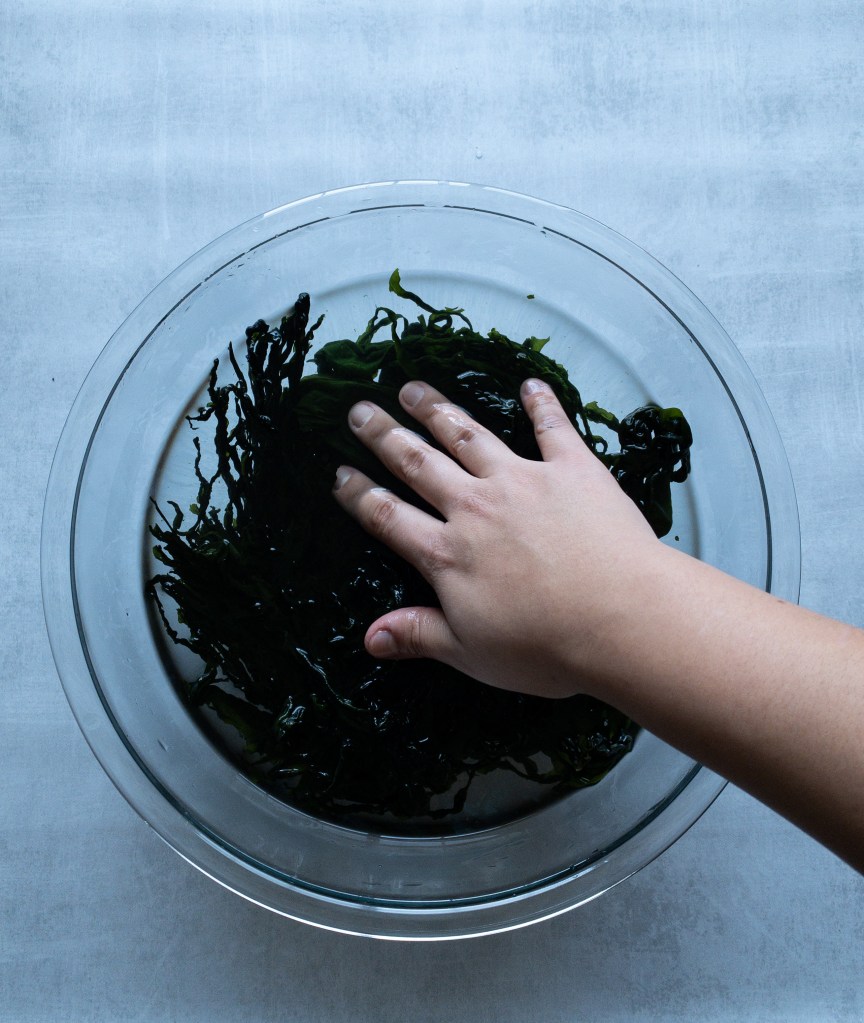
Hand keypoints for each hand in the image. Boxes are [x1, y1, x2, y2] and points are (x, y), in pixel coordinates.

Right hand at [331, 378, 668, 698]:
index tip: (340, 474)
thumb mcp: (472, 653)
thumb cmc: (546, 646)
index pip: (389, 517)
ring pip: (469, 436)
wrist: (622, 619)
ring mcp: (523, 481)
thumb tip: (369, 638)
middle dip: (385, 436)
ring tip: (413, 387)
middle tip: (360, 410)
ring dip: (438, 410)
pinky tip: (530, 384)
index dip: (360, 496)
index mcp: (448, 554)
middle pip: (418, 463)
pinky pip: (551, 427)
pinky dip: (540, 403)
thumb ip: (419, 635)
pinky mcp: (572, 468)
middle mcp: (476, 507)